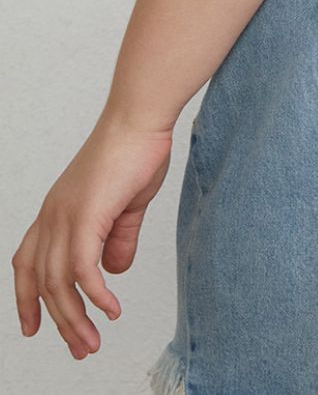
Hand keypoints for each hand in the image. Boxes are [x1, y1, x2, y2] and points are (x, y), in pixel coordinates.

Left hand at [11, 109, 173, 360]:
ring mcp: (65, 215)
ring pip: (58, 282)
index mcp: (56, 210)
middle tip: (81, 348)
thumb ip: (119, 238)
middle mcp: (52, 215)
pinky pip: (82, 269)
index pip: (27, 262)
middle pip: (42, 282)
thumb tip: (115, 270)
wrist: (141, 119)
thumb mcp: (127, 204)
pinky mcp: (86, 216)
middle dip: (59, 321)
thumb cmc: (136, 151)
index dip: (26, 298)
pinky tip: (111, 309)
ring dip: (75, 318)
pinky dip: (95, 295)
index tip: (33, 328)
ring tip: (93, 341)